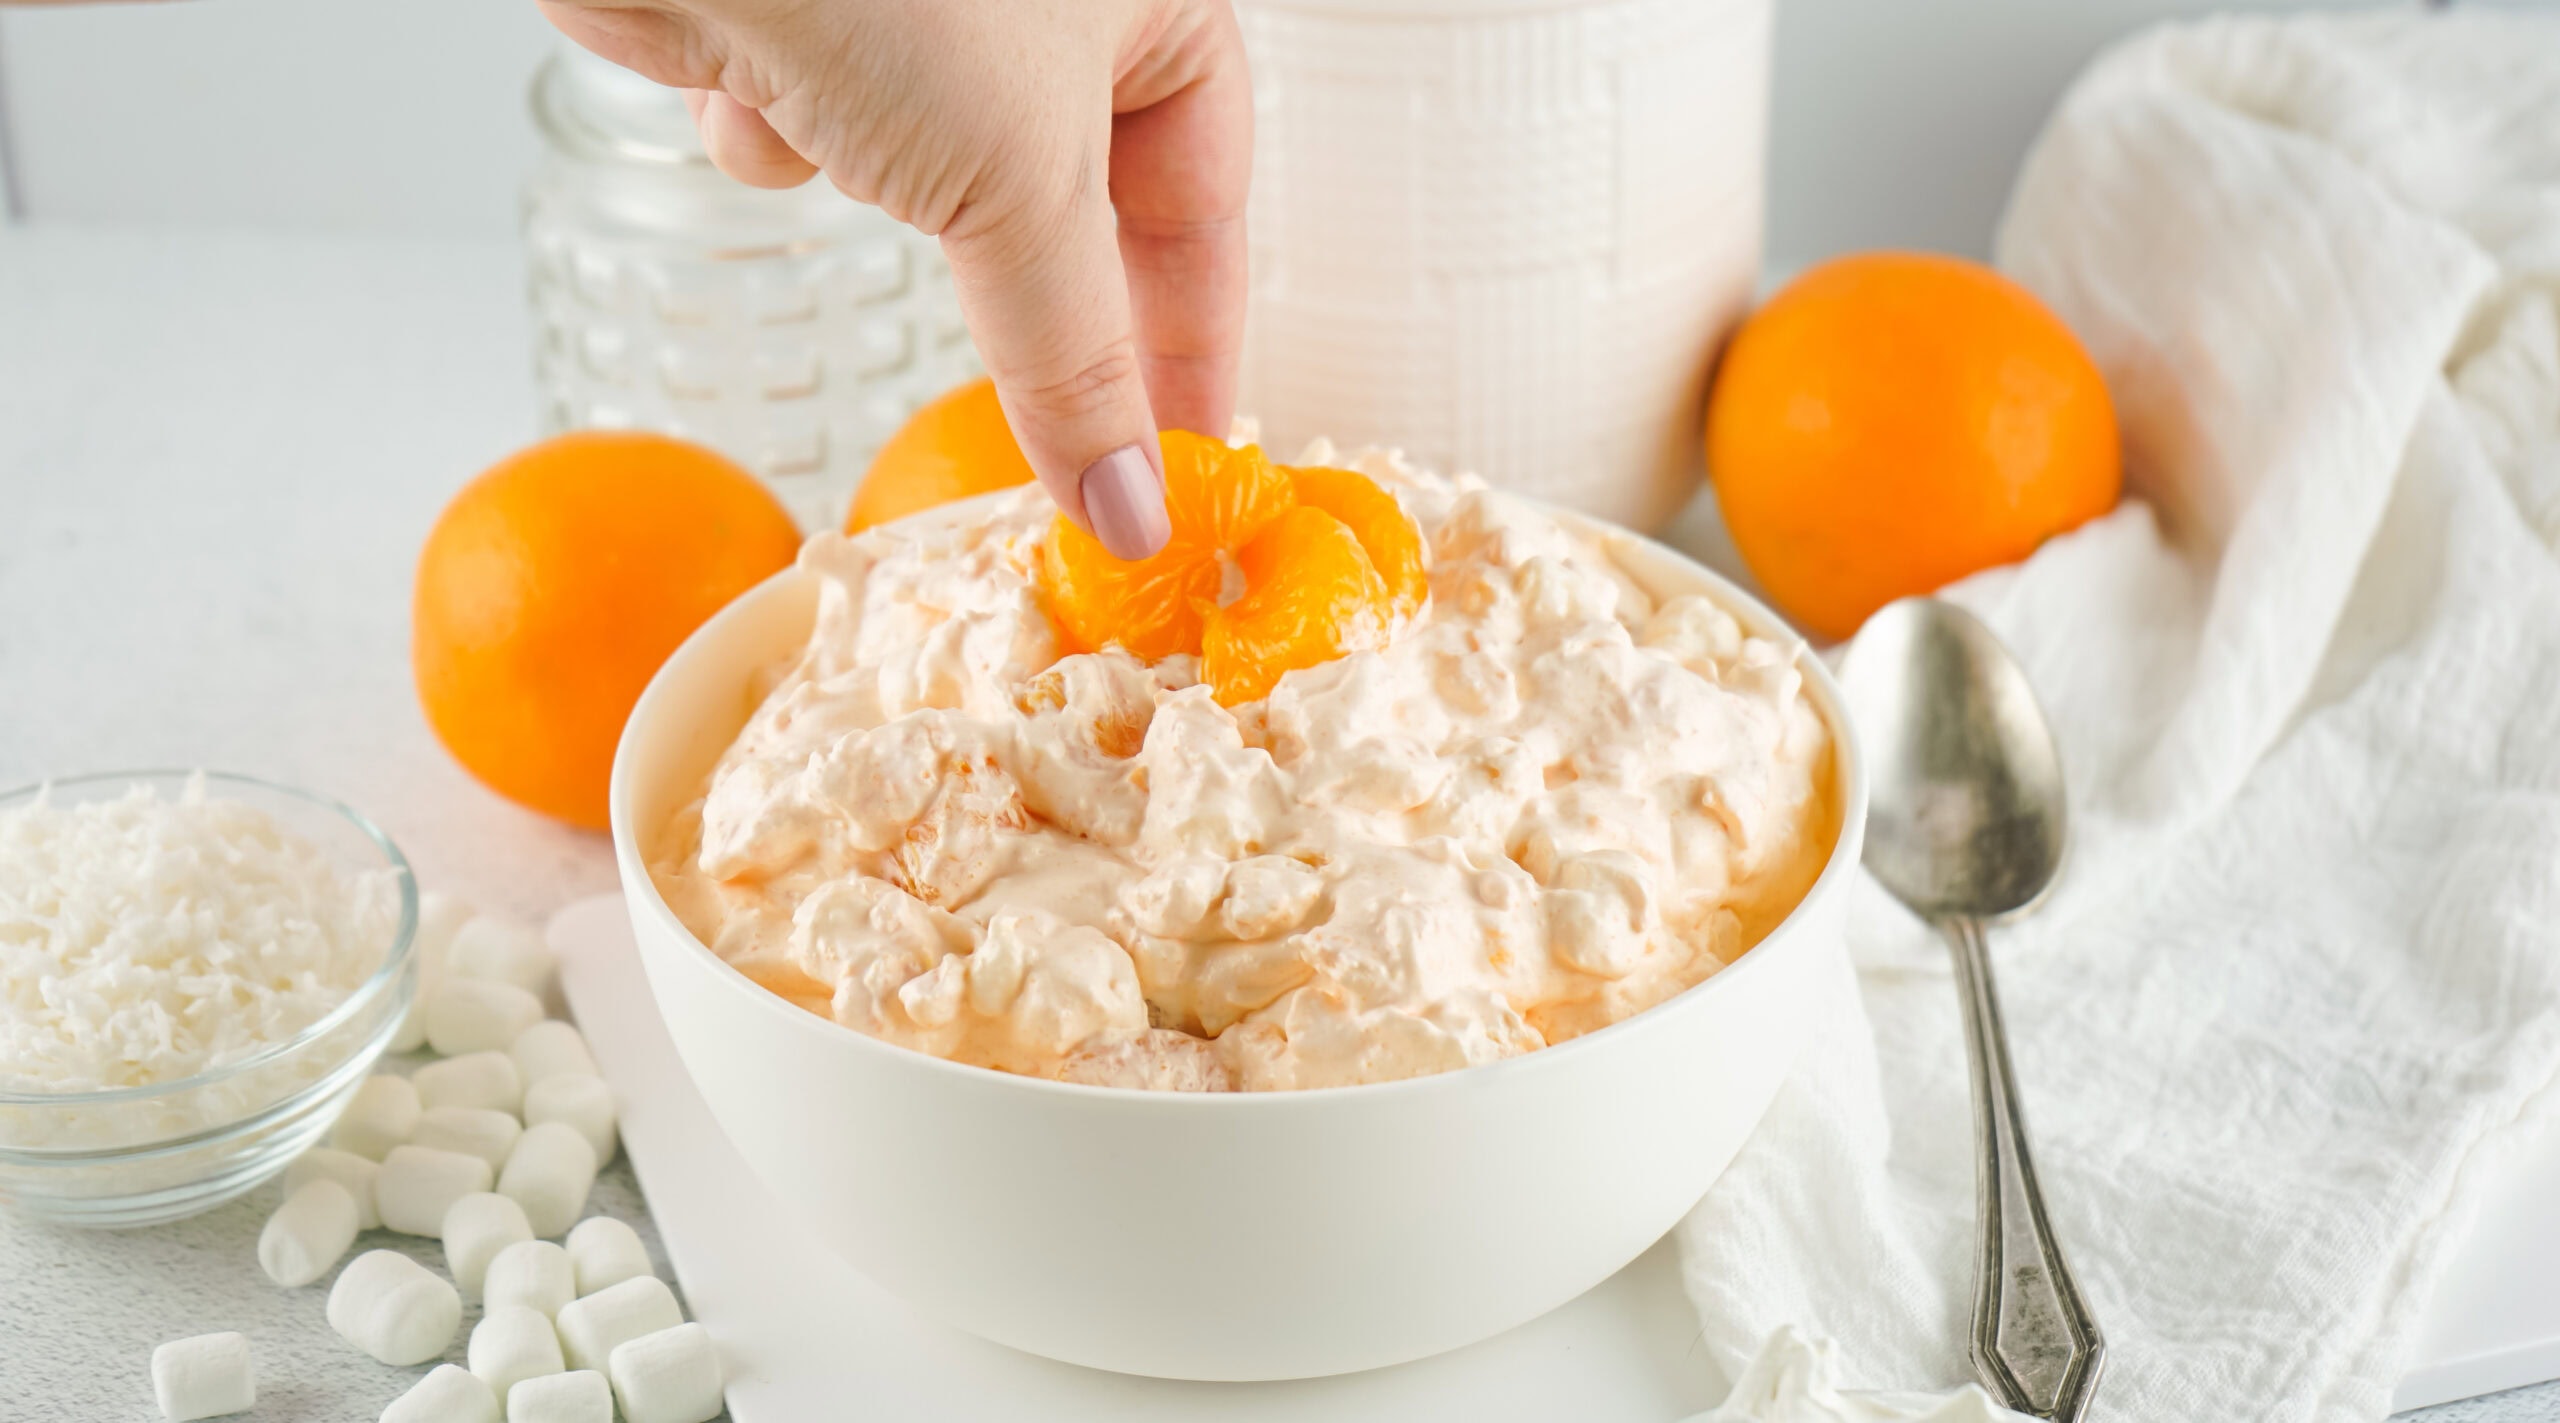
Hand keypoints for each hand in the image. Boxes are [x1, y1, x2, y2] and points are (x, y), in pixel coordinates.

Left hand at [539, 0, 1251, 558]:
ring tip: (853, 127)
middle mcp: (1040, 8)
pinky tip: (754, 78)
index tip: (1179, 455)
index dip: (1194, 333)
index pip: (1204, 191)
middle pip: (1066, 207)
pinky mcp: (798, 29)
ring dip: (880, 180)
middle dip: (1019, 282)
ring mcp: (914, 16)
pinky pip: (813, 136)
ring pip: (927, 178)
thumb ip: (1076, 359)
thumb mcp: (1023, 183)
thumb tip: (1125, 504)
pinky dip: (781, 132)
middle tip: (1049, 431)